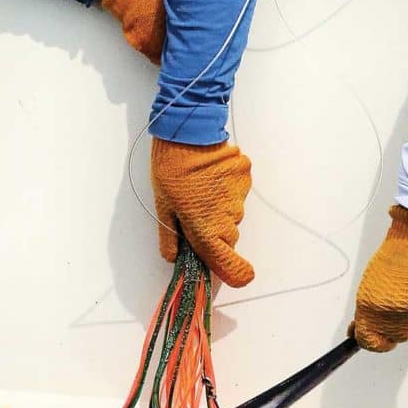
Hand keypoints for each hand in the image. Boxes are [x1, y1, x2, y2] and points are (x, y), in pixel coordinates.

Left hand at [150, 138, 253, 287]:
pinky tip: (212, 176)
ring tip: (200, 189)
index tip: (235, 275)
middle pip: (228, 238)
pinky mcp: (245, 177)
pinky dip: (227, 190)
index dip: (235, 274)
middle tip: (194, 214)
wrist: (187, 132)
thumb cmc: (171, 170)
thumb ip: (170, 237)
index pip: (231, 266)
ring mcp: (239, 196)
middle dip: (214, 233)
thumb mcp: (162, 206)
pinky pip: (238, 193)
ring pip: (232, 215)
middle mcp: (228, 217)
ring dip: (219, 210)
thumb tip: (174, 258)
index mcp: (206, 229)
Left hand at [351, 205, 407, 351]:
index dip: (368, 341)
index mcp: (371, 306)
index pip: (369, 341)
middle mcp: (394, 315)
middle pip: (393, 337)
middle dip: (389, 328)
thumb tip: (360, 331)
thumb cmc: (393, 256)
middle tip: (392, 308)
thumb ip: (367, 311)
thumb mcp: (371, 284)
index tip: (368, 338)